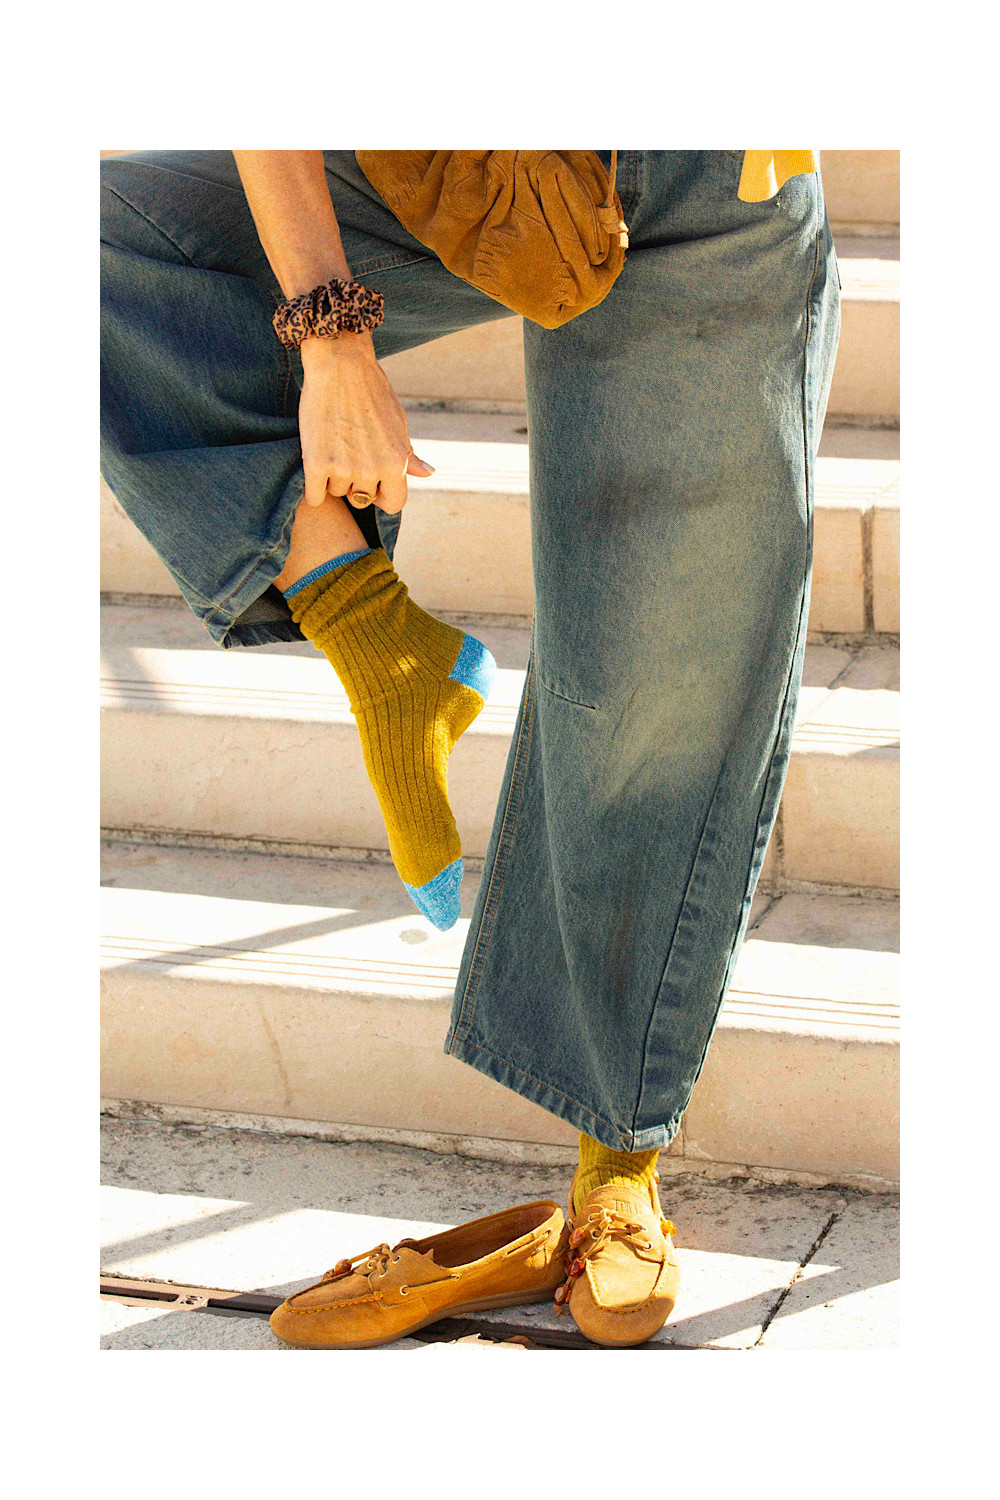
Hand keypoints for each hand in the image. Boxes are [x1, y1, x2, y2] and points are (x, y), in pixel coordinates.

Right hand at [298, 332, 433, 513]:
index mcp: (397, 463)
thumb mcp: (397, 423)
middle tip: (347, 455)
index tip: (373, 482)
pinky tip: (315, 465)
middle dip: (355, 483)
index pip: (393, 504)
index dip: (382, 495)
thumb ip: (408, 455)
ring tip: (332, 446)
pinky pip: (314, 496)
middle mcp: (372, 469)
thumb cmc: (371, 391)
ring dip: (332, 478)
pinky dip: (313, 488)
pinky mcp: (316, 463)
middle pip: (361, 498)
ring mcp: (344, 468)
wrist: (339, 363)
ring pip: (336, 493)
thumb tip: (428, 474)